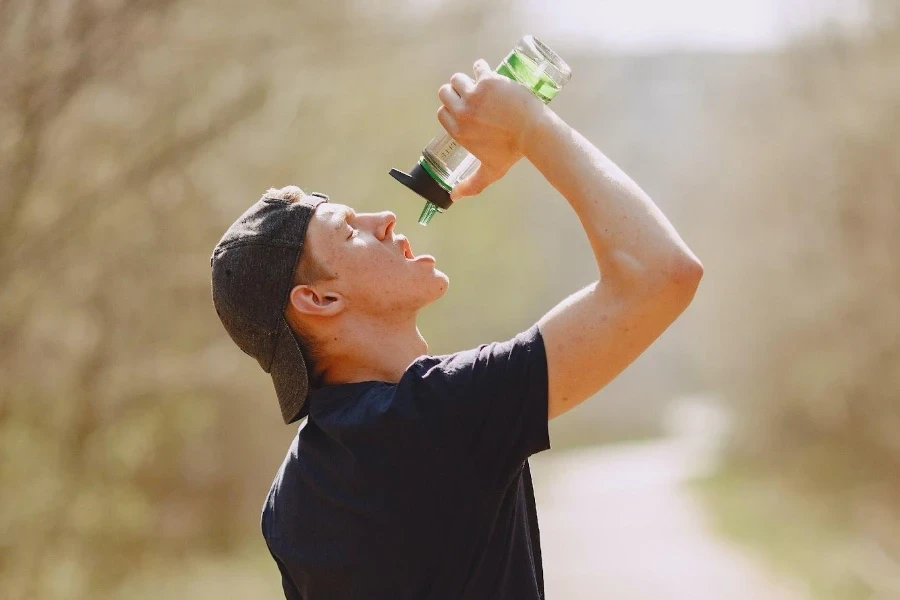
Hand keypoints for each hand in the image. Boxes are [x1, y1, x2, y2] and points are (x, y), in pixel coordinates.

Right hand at [437, 59, 544, 198]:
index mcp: (459, 132)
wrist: (533, 133)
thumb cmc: (512, 153)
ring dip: (465, 80)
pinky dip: (481, 67)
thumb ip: (471, 185)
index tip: (461, 109)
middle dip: (454, 93)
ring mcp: (473, 95)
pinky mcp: (488, 81)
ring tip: (477, 82)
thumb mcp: (489, 171)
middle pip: (445, 94)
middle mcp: (461, 112)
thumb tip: (454, 197)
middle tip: (468, 95)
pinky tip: (486, 71)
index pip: (442, 114)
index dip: (450, 109)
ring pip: (458, 79)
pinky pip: (478, 67)